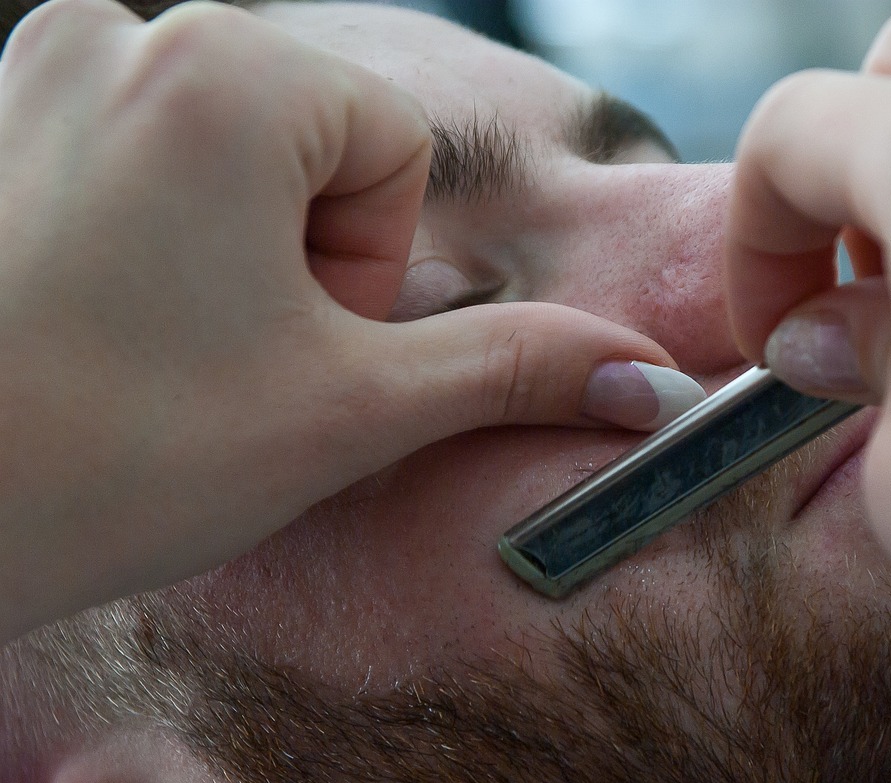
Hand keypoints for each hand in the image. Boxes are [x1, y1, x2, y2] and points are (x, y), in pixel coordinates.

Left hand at [0, 0, 693, 639]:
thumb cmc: (116, 457)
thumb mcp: (353, 409)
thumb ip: (516, 369)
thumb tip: (652, 382)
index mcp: (226, 71)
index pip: (394, 150)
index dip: (371, 273)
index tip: (289, 347)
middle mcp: (120, 30)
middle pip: (312, 144)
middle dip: (301, 262)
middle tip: (223, 359)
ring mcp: (35, 65)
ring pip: (227, 152)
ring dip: (232, 253)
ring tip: (158, 344)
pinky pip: (138, 153)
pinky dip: (154, 234)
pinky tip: (100, 320)